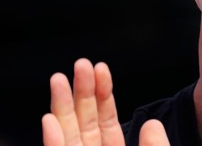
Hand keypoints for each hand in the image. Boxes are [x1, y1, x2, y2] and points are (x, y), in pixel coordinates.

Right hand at [42, 58, 169, 145]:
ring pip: (69, 137)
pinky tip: (49, 119)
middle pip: (84, 123)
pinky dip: (54, 141)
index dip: (103, 93)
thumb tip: (152, 124)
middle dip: (82, 92)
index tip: (101, 67)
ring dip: (61, 108)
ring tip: (58, 79)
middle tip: (81, 63)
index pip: (106, 120)